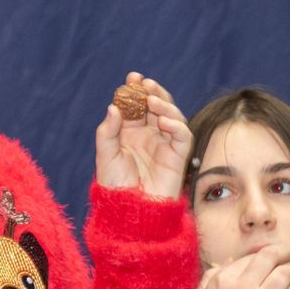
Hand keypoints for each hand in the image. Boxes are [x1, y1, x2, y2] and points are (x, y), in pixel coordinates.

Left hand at [95, 73, 191, 199]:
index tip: (133, 77)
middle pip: (157, 106)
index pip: (136, 106)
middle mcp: (150, 135)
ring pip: (172, 116)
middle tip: (145, 83)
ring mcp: (164, 144)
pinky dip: (176, 125)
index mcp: (131, 132)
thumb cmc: (115, 186)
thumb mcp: (106, 155)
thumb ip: (108, 131)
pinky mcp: (178, 156)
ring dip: (164, 105)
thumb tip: (113, 107)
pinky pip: (183, 135)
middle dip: (153, 92)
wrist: (130, 211)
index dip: (136, 90)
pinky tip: (163, 121)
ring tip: (152, 100)